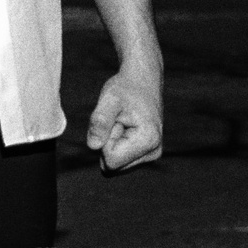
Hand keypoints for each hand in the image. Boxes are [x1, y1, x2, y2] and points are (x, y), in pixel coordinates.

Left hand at [84, 56, 163, 172]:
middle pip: (113, 166)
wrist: (142, 80)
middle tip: (118, 120)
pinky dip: (116, 145)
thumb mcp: (109, 99)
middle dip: (108, 143)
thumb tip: (93, 146)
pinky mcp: (146, 155)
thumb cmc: (126, 88)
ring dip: (111, 143)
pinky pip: (118, 161)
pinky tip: (125, 128)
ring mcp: (151, 155)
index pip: (111, 160)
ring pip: (114, 165)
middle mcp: (154, 152)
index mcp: (148, 141)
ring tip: (122, 122)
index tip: (116, 120)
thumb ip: (100, 121)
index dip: (105, 140)